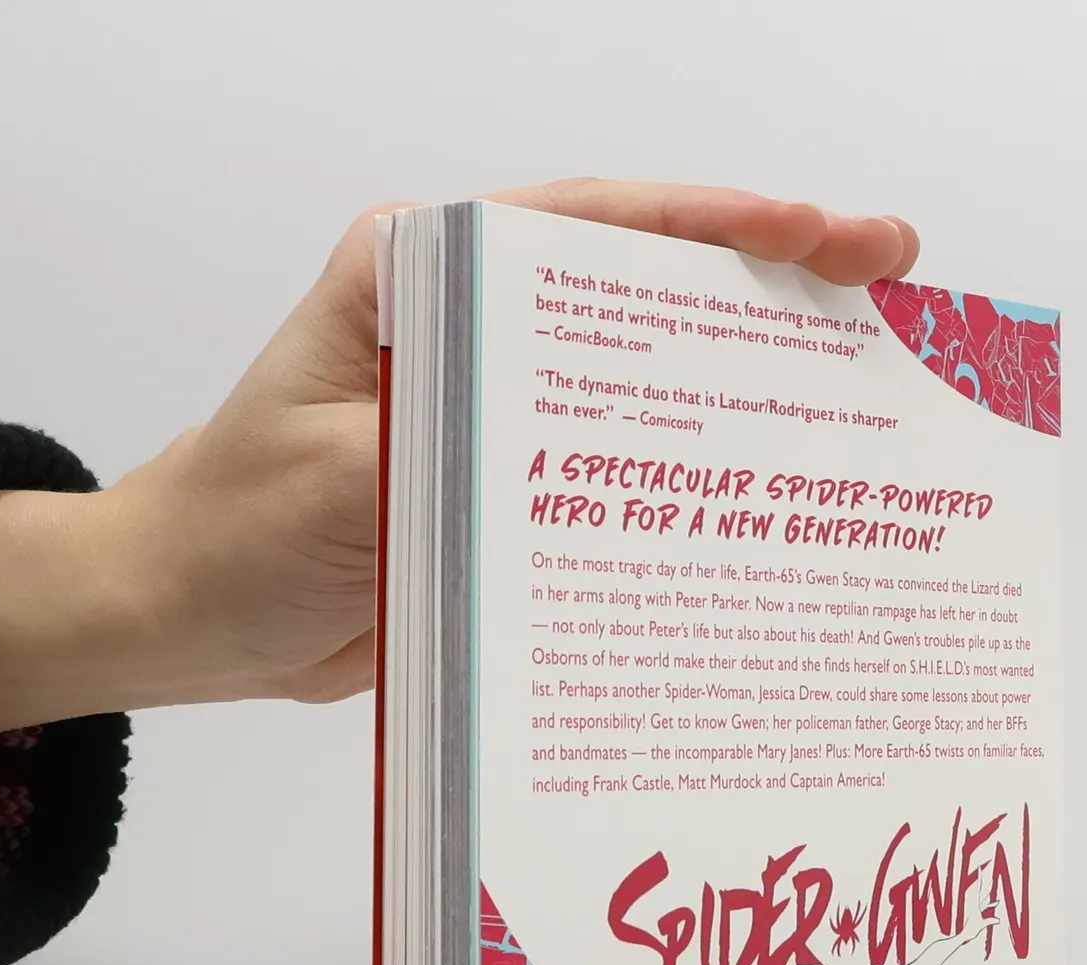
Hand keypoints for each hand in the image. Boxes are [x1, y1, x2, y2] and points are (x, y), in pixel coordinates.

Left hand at [0, 182, 920, 743]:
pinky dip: (699, 483)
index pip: (589, 229)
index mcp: (423, 283)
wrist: (189, 617)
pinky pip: (624, 476)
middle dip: (774, 287)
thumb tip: (572, 468)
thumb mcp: (331, 485)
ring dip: (757, 385)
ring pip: (652, 383)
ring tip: (874, 384)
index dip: (718, 226)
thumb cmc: (234, 532)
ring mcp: (501, 411)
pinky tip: (778, 501)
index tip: (825, 234)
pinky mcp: (511, 491)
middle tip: (897, 292)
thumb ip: (443, 460)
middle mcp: (475, 331)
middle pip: (648, 294)